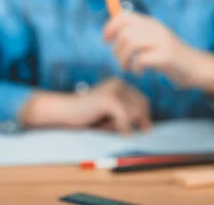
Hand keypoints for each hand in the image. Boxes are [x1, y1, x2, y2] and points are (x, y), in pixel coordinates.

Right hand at [20, 78, 150, 133]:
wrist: (64, 111)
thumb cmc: (87, 116)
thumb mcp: (111, 115)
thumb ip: (128, 116)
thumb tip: (148, 126)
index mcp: (119, 84)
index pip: (143, 101)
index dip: (142, 117)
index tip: (136, 128)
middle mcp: (118, 83)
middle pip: (142, 106)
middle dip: (135, 120)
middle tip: (118, 128)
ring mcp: (113, 90)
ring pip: (134, 113)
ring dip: (125, 125)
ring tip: (107, 125)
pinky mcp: (108, 99)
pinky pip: (125, 118)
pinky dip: (122, 128)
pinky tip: (111, 130)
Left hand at [103, 10, 195, 85]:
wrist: (196, 67)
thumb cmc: (169, 56)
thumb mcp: (152, 40)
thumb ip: (136, 34)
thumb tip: (111, 32)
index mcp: (150, 23)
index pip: (124, 16)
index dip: (110, 27)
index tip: (105, 40)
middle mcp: (156, 29)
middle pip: (124, 33)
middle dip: (116, 50)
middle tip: (121, 61)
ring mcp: (162, 41)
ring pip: (130, 44)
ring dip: (123, 59)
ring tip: (127, 68)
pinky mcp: (166, 56)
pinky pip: (141, 59)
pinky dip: (135, 68)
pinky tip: (139, 72)